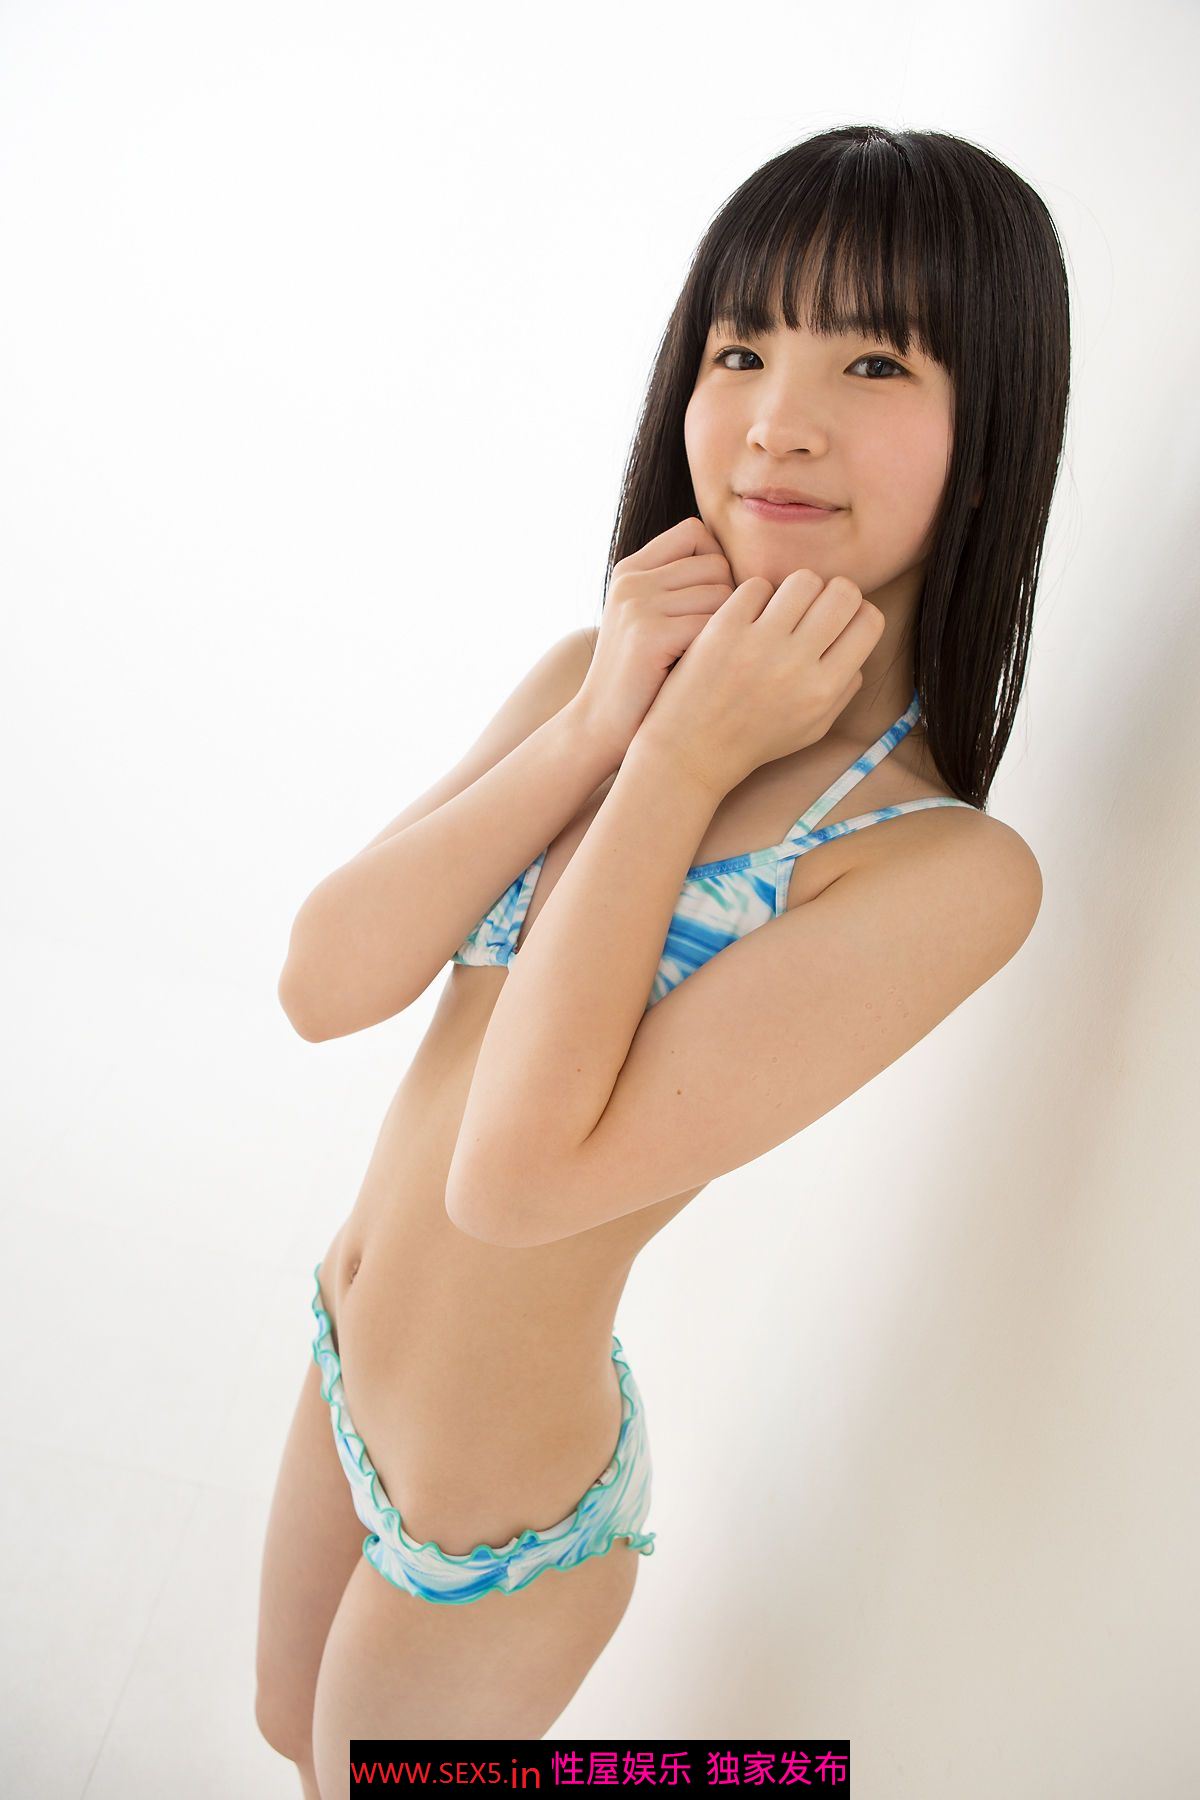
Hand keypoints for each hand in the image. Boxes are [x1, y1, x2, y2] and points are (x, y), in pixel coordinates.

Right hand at [567, 516, 734, 763]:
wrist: (600, 728)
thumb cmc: (642, 679)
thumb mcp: (651, 621)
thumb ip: (680, 587)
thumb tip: (746, 566)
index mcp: (630, 570)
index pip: (695, 533)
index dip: (716, 565)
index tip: (710, 607)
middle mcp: (631, 581)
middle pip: (716, 564)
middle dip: (728, 602)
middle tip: (714, 643)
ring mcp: (637, 606)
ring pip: (722, 594)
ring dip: (729, 630)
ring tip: (708, 659)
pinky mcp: (648, 635)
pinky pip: (716, 625)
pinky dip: (721, 651)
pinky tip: (706, 673)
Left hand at [633, 568, 885, 794]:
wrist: (692, 749)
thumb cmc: (755, 738)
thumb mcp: (813, 728)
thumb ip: (844, 688)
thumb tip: (858, 644)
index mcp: (823, 688)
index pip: (870, 620)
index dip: (859, 613)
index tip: (840, 621)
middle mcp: (796, 664)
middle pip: (843, 592)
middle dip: (833, 593)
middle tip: (813, 608)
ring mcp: (758, 644)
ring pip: (804, 579)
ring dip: (797, 589)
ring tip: (782, 608)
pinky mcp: (723, 629)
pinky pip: (758, 584)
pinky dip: (757, 595)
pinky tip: (748, 614)